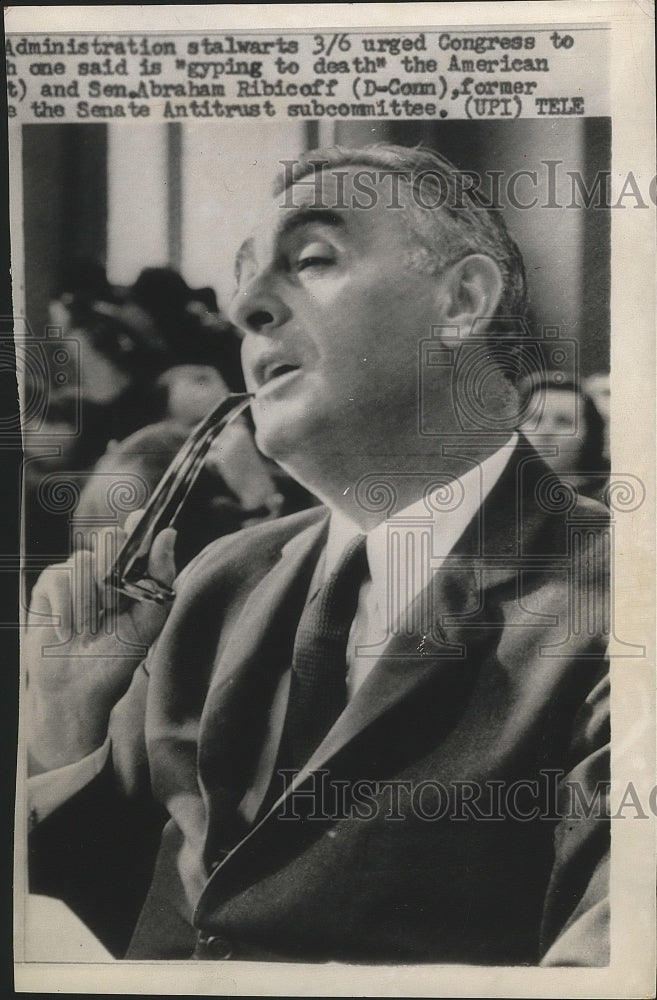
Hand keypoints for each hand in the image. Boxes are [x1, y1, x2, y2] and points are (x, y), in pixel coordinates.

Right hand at [24, 513, 175, 773]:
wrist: (78, 689)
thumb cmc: (118, 656)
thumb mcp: (149, 619)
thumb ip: (161, 577)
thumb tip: (169, 533)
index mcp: (132, 573)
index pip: (137, 534)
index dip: (139, 522)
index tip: (140, 518)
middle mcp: (104, 567)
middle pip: (110, 538)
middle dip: (114, 569)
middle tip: (112, 604)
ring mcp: (75, 574)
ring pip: (84, 560)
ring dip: (90, 598)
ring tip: (91, 627)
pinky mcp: (49, 585)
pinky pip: (59, 579)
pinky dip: (66, 608)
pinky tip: (68, 631)